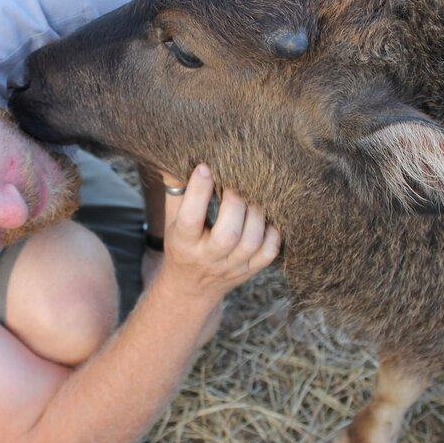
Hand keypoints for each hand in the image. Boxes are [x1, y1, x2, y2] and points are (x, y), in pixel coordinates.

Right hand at [160, 164, 280, 301]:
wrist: (190, 288)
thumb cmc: (181, 243)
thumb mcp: (172, 219)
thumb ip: (177, 189)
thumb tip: (181, 154)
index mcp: (182, 243)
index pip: (190, 219)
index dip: (199, 192)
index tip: (205, 167)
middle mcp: (207, 258)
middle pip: (227, 235)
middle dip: (235, 203)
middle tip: (235, 184)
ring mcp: (231, 267)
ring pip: (251, 242)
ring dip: (256, 214)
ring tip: (252, 197)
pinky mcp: (249, 271)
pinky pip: (269, 252)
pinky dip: (272, 231)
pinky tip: (265, 217)